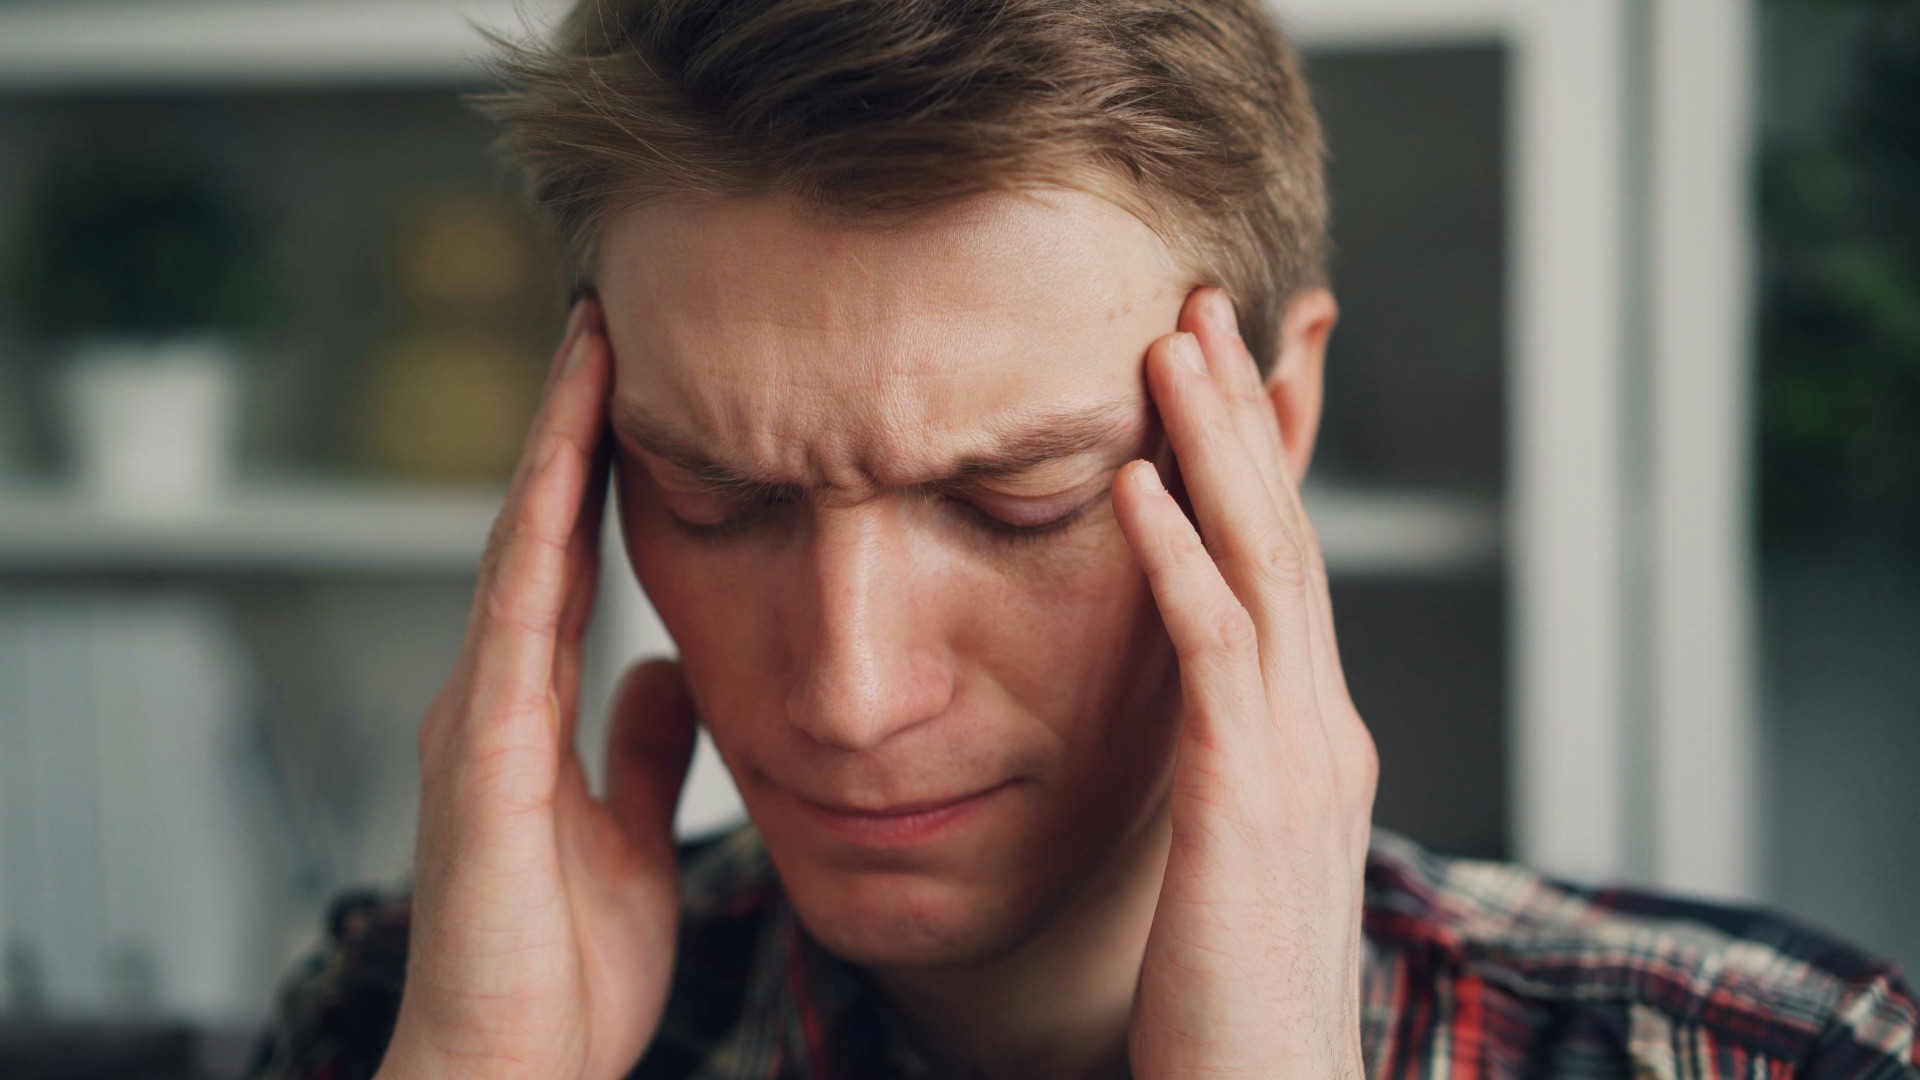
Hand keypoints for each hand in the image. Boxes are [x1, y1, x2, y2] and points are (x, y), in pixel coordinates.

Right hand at [378, 301, 698, 1079]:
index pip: (569, 562)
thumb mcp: (630, 837)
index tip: (635, 386)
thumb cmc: (561, 971)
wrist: (511, 1068)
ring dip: (552, 450)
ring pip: (518, 552)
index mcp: (530, 712)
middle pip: (535, 533)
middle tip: (606, 324)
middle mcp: (494, 697)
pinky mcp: (485, 758)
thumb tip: (667, 672)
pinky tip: (561, 470)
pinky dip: (538, 541)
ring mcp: (480, 720)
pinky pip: (516, 626)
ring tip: (590, 352)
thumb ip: (641, 751)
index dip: (595, 474)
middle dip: (570, 429)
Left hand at [1116, 289, 1377, 1079]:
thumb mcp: (1235, 859)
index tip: (1216, 371)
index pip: (1288, 568)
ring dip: (1213, 450)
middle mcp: (1323, 730)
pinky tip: (1130, 486)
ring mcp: (1298, 760)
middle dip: (1243, 415)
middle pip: (1285, 536)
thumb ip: (1222, 771)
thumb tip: (1186, 718)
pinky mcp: (1246, 803)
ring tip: (1168, 349)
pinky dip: (1173, 560)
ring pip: (1262, 566)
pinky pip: (1211, 654)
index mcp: (1315, 740)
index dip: (1256, 461)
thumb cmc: (1232, 1001)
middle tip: (1197, 307)